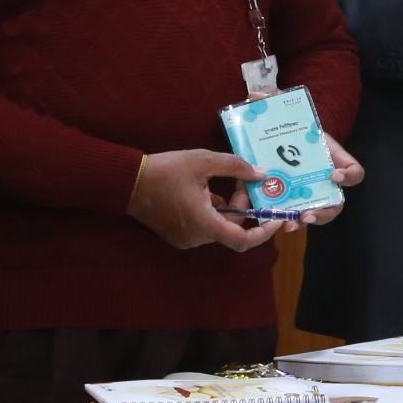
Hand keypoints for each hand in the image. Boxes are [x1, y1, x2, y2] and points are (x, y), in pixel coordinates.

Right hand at [129, 149, 283, 251]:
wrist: (126, 182)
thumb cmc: (165, 171)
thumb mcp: (204, 161)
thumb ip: (236, 167)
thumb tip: (261, 174)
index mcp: (204, 224)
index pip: (242, 240)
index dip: (263, 232)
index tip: (276, 219)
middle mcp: (196, 237)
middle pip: (232, 228)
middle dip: (243, 205)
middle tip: (244, 181)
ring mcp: (185, 238)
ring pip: (219, 226)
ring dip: (228, 207)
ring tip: (227, 181)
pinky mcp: (177, 234)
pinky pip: (204, 226)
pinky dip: (213, 211)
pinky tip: (208, 190)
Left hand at [289, 132, 365, 229]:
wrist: (284, 138)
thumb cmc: (303, 137)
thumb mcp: (313, 134)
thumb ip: (314, 141)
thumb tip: (300, 159)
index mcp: (337, 167)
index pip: (355, 174)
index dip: (349, 176)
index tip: (334, 175)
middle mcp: (328, 186)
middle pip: (335, 207)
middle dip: (322, 214)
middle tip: (307, 214)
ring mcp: (310, 196)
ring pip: (314, 215)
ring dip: (302, 222)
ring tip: (289, 224)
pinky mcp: (291, 201)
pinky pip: (293, 215)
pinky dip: (286, 220)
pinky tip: (278, 220)